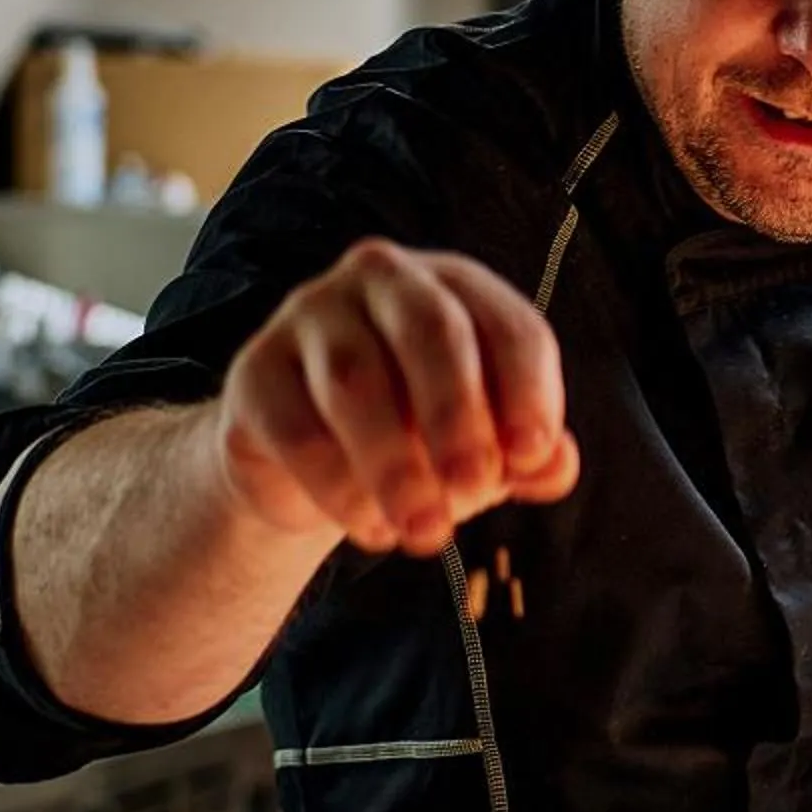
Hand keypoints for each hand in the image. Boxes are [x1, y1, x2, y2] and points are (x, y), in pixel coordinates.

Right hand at [210, 239, 580, 556]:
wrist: (309, 465)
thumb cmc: (421, 439)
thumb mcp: (485, 446)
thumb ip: (527, 456)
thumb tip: (557, 464)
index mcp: (458, 289)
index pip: (510, 327)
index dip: (530, 392)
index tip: (532, 454)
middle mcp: (383, 280)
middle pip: (431, 332)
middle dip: (459, 417)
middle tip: (474, 491)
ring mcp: (309, 315)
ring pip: (356, 382)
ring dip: (397, 466)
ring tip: (424, 532)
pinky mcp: (254, 370)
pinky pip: (296, 428)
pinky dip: (339, 488)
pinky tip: (370, 527)